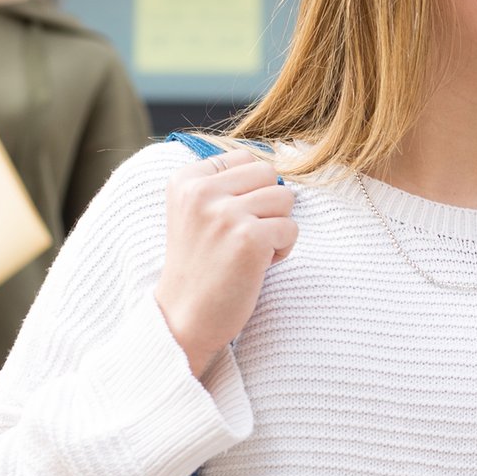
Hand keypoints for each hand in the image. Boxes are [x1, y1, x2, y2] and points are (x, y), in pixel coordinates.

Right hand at [152, 149, 298, 377]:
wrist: (184, 318)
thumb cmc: (202, 266)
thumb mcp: (198, 213)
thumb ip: (227, 183)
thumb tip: (281, 158)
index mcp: (186, 180)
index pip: (245, 157)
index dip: (249, 192)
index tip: (225, 223)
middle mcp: (201, 191)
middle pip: (269, 174)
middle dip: (268, 206)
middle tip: (241, 238)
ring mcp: (225, 213)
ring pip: (286, 198)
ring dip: (276, 228)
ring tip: (248, 252)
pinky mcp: (248, 238)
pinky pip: (292, 229)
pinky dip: (282, 250)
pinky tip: (255, 266)